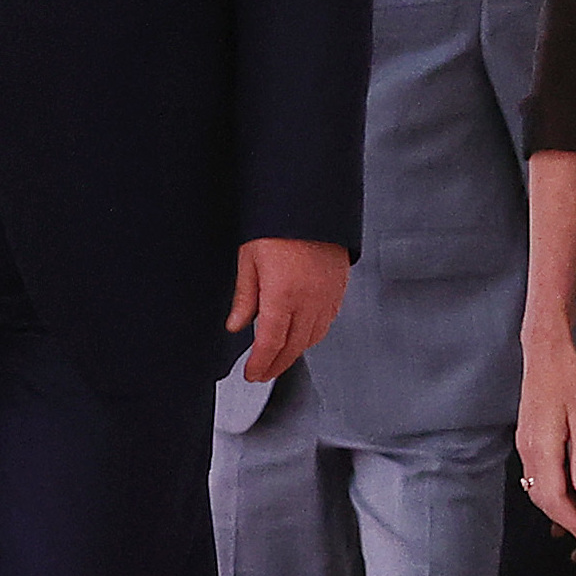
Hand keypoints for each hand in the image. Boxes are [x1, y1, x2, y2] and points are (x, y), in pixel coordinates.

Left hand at [227, 238, 348, 383]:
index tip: (251, 374)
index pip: (270, 344)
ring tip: (278, 358)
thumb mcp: (249, 260)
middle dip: (276, 365)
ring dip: (294, 353)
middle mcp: (309, 300)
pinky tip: (301, 335)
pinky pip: (327, 323)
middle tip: (262, 373)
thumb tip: (236, 324)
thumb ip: (245, 298)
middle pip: (293, 347)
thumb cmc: (278, 224)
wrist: (311, 202)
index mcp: (283, 295)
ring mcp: (328, 296)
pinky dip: (312, 335)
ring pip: (312, 338)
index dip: (260, 364)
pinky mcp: (339, 289)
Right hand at [516, 328, 575, 552]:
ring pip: (537, 489)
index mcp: (543, 448)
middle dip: (567, 522)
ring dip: (558, 509)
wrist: (546, 353)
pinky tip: (568, 491)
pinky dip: (552, 491)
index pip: (556, 500)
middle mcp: (529, 450)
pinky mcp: (528, 438)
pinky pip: (537, 475)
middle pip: (542, 500)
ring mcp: (526, 444)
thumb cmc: (569, 379)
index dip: (575, 524)